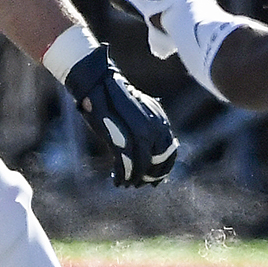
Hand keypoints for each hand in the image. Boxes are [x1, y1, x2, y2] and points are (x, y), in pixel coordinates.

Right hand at [62, 45, 177, 185]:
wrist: (98, 81)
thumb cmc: (114, 98)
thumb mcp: (136, 111)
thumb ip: (147, 127)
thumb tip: (151, 150)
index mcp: (159, 118)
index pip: (170, 148)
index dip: (164, 167)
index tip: (156, 178)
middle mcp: (153, 124)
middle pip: (158, 158)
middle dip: (151, 175)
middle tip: (141, 184)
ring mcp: (137, 129)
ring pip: (142, 162)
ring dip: (135, 176)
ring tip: (128, 183)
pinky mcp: (119, 134)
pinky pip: (124, 161)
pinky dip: (122, 174)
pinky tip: (117, 180)